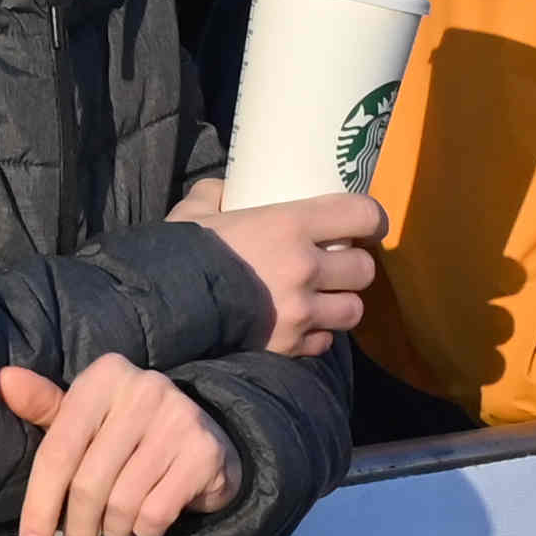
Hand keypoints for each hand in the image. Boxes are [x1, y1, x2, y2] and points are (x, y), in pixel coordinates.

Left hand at [0, 357, 246, 535]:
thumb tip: (4, 380)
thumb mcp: (86, 418)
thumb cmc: (129, 434)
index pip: (59, 450)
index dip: (39, 504)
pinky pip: (156, 512)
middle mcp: (144, 389)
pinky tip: (145, 523)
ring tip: (116, 531)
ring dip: (114, 531)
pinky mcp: (204, 451)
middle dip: (77, 529)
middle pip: (88, 483)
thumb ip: (47, 408)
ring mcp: (179, 418)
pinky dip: (145, 530)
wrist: (208, 440)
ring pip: (122, 503)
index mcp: (105, 376)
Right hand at [183, 182, 383, 357]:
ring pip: (353, 311)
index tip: (369, 225)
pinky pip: (324, 343)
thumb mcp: (196, 209)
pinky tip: (301, 328)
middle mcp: (306, 268)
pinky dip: (317, 337)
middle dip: (355, 267)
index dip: (373, 219)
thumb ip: (217, 193)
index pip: (362, 214)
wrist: (161, 308)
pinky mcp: (290, 346)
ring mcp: (301, 312)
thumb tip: (228, 189)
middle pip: (364, 269)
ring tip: (325, 300)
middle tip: (339, 265)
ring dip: (342, 305)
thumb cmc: (180, 252)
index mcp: (290, 225)